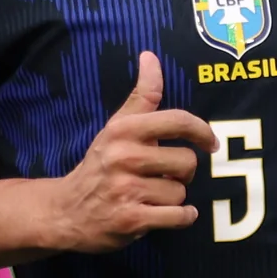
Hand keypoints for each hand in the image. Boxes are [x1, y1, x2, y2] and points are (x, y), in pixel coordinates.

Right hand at [48, 51, 216, 251]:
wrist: (65, 210)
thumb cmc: (101, 164)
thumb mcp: (117, 127)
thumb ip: (142, 95)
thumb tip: (150, 56)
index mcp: (124, 130)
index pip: (178, 121)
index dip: (202, 131)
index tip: (210, 143)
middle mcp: (124, 157)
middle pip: (187, 162)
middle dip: (182, 173)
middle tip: (163, 177)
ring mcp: (126, 190)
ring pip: (181, 193)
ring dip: (173, 198)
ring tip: (152, 197)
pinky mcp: (130, 221)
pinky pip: (178, 217)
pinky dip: (181, 218)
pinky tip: (167, 214)